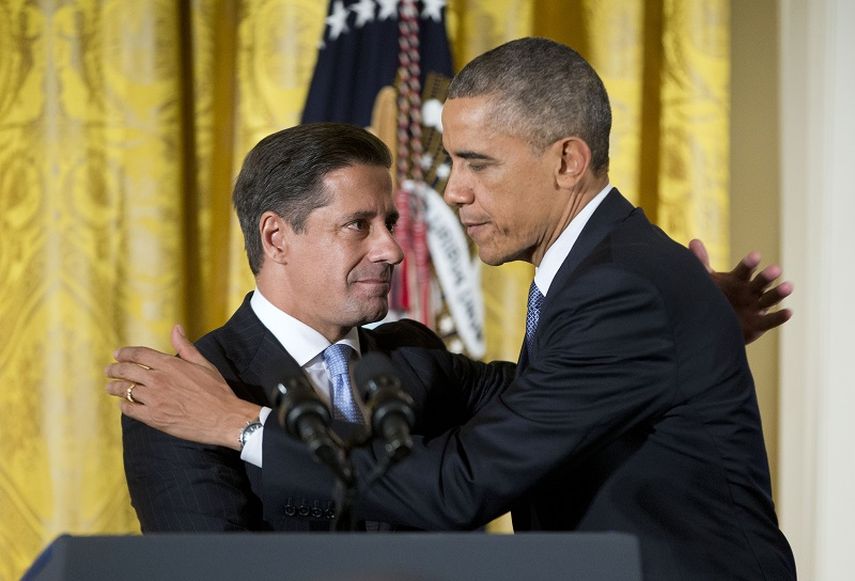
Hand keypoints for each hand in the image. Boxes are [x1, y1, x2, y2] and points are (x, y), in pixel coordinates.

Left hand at [105, 324, 259, 448]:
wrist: (223, 418)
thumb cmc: (216, 391)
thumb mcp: (203, 364)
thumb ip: (186, 347)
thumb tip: (176, 328)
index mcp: (170, 365)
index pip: (139, 354)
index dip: (125, 353)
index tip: (117, 354)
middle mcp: (159, 380)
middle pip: (127, 371)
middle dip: (114, 369)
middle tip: (109, 371)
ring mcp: (155, 399)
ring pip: (125, 390)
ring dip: (115, 387)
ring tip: (111, 387)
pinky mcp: (154, 418)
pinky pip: (130, 409)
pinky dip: (124, 405)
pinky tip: (125, 404)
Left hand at [689, 239, 792, 343]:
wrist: (715, 324)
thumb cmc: (715, 297)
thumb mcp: (708, 281)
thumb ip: (702, 263)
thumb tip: (693, 241)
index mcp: (739, 280)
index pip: (745, 270)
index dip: (750, 263)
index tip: (755, 255)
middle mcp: (751, 291)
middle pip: (761, 282)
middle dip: (767, 276)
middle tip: (775, 269)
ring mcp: (756, 307)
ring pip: (770, 299)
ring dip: (779, 293)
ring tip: (788, 286)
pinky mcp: (759, 324)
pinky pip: (771, 320)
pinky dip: (779, 317)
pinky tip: (789, 312)